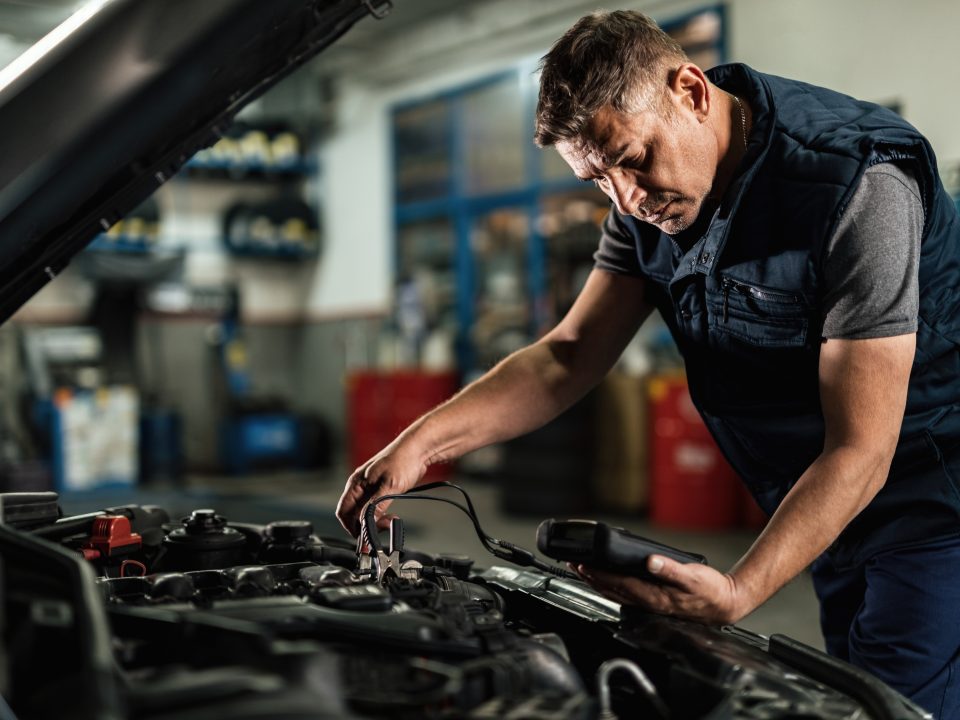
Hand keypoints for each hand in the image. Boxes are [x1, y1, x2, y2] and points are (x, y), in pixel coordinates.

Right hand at [335, 437, 427, 537]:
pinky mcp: (381, 490)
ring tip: (389, 521)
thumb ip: (375, 505)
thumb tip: (365, 522)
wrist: (418, 450)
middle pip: (353, 514)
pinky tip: (391, 516)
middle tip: (380, 529)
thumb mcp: (389, 485)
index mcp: (356, 483)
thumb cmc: (402, 460)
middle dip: (364, 525)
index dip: (350, 526)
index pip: (343, 511)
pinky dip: (381, 515)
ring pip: (365, 512)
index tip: (363, 537)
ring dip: (374, 521)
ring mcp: (370, 488)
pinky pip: (375, 508)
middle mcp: (360, 486)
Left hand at [573, 555, 748, 624]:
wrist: (724, 604)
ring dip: (596, 582)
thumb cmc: (710, 591)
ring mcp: (648, 604)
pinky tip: (605, 580)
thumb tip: (650, 562)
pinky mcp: (652, 601)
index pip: (619, 584)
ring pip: (615, 593)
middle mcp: (647, 603)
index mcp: (654, 597)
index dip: (599, 574)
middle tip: (572, 564)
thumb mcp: (693, 576)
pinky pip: (624, 594)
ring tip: (582, 570)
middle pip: (611, 590)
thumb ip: (670, 569)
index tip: (583, 564)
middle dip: (590, 577)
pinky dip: (610, 586)